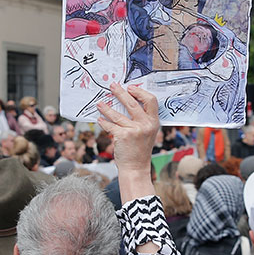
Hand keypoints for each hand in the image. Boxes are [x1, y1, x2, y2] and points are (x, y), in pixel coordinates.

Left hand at [97, 83, 159, 201]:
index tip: (130, 87)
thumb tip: (127, 102)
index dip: (140, 92)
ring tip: (99, 103)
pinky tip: (99, 119)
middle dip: (120, 92)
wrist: (136, 168)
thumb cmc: (139, 150)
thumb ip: (141, 119)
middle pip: (132, 103)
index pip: (151, 100)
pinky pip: (110, 125)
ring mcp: (135, 130)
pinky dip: (103, 122)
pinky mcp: (123, 136)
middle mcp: (146, 124)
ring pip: (117, 114)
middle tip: (112, 86)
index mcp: (154, 122)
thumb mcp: (146, 133)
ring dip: (106, 108)